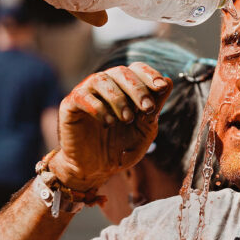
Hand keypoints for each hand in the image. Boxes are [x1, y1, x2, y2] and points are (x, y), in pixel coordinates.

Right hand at [51, 63, 171, 190]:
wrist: (96, 169)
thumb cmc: (121, 148)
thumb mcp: (145, 129)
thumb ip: (155, 107)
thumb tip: (169, 80)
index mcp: (124, 88)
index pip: (136, 69)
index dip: (149, 75)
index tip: (161, 88)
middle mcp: (105, 85)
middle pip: (121, 72)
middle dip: (137, 89)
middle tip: (147, 109)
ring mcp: (86, 92)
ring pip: (101, 80)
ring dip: (118, 99)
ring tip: (127, 119)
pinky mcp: (70, 105)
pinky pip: (83, 96)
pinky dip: (98, 108)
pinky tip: (108, 123)